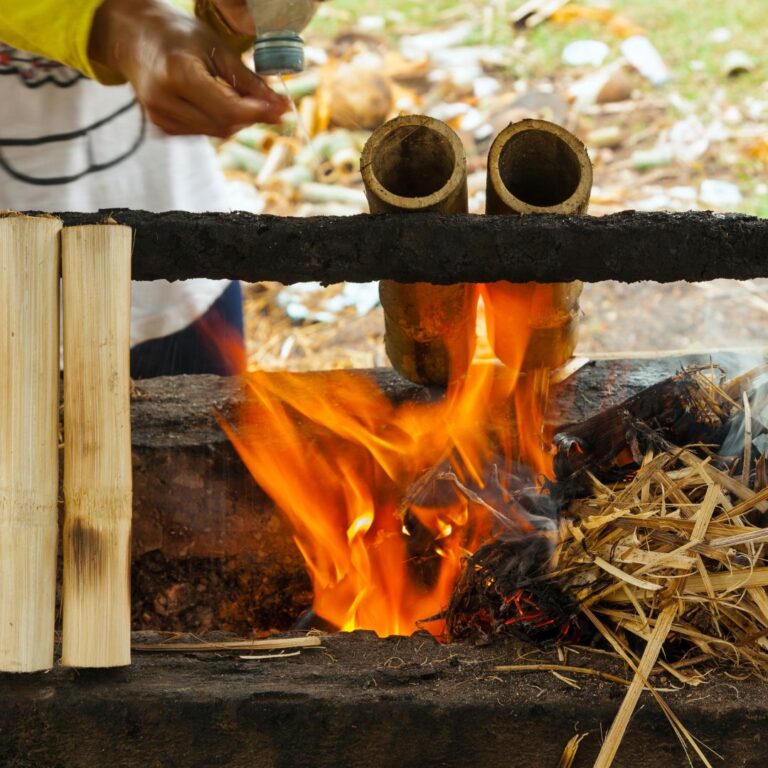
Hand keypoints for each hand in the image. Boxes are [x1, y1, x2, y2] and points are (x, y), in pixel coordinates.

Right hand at [89, 0, 287, 137]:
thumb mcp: (216, 48)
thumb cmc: (178, 35)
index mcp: (177, 73)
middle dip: (250, 116)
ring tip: (238, 95)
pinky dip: (218, 120)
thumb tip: (280, 106)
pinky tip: (214, 100)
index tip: (284, 109)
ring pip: (216, 132)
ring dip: (236, 119)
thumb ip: (248, 81)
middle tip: (267, 101)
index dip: (259, 113)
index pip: (228, 109)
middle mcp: (164, 100)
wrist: (134, 38)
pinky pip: (203, 132)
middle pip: (224, 125)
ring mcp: (160, 117)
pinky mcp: (162, 128)